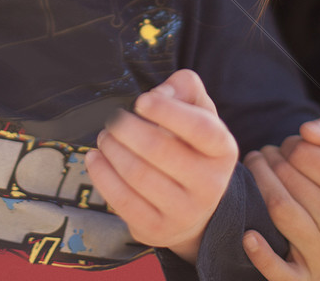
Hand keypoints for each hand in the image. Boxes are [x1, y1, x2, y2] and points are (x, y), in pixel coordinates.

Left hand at [85, 69, 237, 262]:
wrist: (194, 209)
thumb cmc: (190, 148)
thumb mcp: (198, 113)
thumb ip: (184, 89)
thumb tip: (158, 94)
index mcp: (223, 150)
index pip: (200, 128)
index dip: (168, 111)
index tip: (141, 101)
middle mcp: (210, 184)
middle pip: (160, 150)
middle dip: (127, 130)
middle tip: (113, 120)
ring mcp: (185, 212)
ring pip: (138, 175)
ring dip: (112, 150)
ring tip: (104, 138)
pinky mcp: (157, 230)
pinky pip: (122, 200)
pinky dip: (102, 175)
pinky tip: (95, 158)